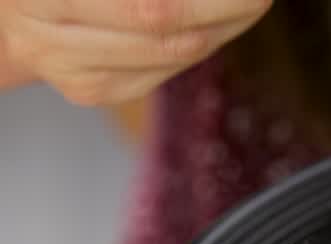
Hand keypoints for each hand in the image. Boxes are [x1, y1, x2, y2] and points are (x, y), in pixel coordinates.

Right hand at [0, 0, 270, 104]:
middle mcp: (47, 26)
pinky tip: (218, 26)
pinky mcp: (89, 91)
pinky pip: (163, 72)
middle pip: (163, 20)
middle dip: (227, 6)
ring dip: (224, 26)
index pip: (152, 4)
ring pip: (173, 53)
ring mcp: (68, 67)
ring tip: (250, 3)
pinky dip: (201, 46)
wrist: (9, 12)